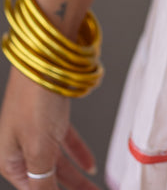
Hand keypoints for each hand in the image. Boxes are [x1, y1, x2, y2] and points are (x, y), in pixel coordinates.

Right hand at [0, 69, 96, 189]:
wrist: (47, 55)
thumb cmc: (35, 97)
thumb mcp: (39, 149)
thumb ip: (43, 183)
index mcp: (8, 160)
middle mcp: (19, 147)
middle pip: (46, 179)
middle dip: (70, 188)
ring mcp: (35, 131)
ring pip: (57, 163)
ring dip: (76, 177)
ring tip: (94, 188)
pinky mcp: (50, 117)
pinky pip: (64, 144)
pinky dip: (77, 154)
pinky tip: (90, 165)